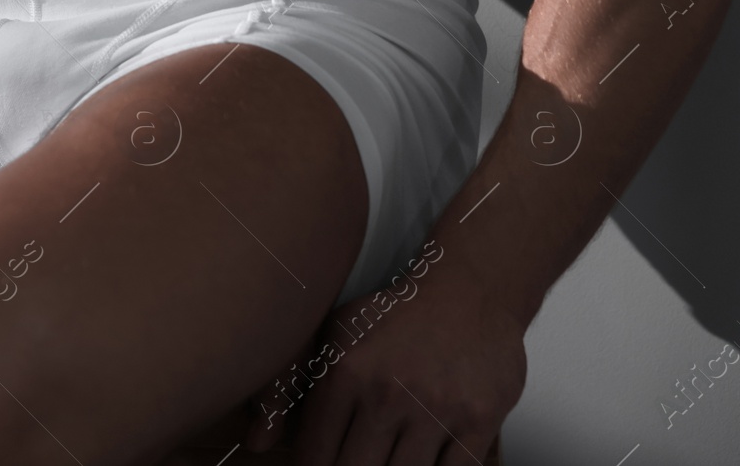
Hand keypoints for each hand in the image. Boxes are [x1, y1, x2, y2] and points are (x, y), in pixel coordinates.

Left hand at [246, 269, 526, 465]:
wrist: (471, 291)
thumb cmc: (395, 316)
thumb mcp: (335, 332)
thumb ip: (295, 379)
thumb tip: (260, 443)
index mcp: (345, 372)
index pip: (315, 454)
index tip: (319, 465)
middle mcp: (386, 393)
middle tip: (349, 462)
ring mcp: (435, 410)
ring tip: (383, 459)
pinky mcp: (479, 421)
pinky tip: (422, 462)